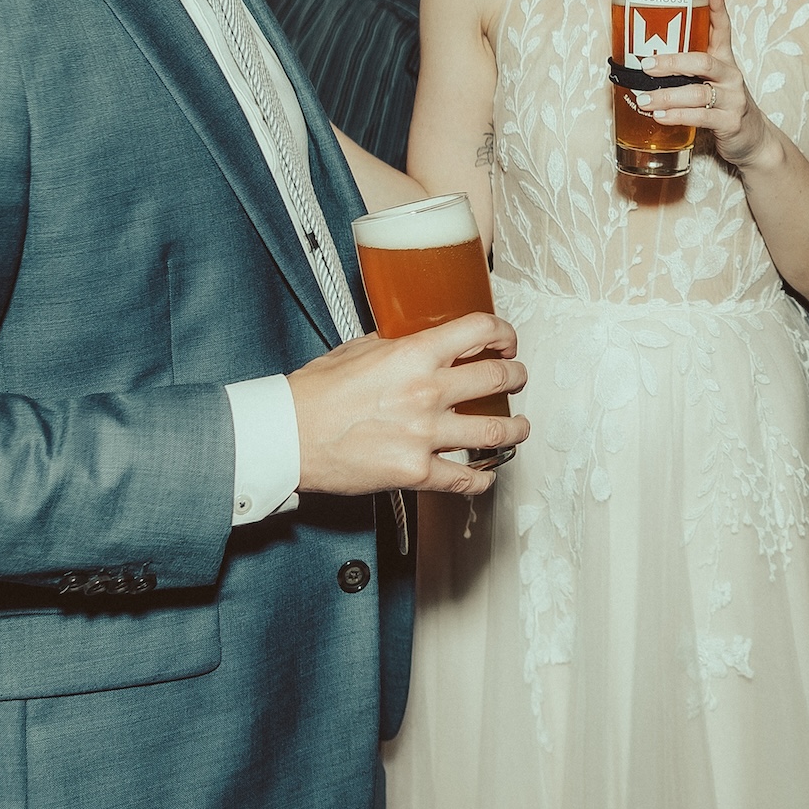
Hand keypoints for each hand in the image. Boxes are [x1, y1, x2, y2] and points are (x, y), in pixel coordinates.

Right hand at [289, 313, 529, 496]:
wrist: (289, 435)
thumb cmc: (314, 393)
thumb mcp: (358, 349)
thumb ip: (396, 343)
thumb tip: (417, 338)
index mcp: (415, 354)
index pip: (480, 330)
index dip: (504, 333)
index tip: (506, 341)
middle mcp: (427, 391)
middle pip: (499, 377)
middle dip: (517, 376)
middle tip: (517, 378)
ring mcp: (425, 433)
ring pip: (497, 431)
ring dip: (517, 428)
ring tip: (519, 427)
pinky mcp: (415, 471)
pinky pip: (464, 478)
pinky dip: (482, 478)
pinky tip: (486, 474)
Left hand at [629, 0, 780, 172]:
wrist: (753, 139)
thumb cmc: (724, 104)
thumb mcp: (712, 80)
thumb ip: (687, 67)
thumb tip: (646, 57)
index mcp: (725, 61)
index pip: (724, 29)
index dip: (719, 8)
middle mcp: (731, 76)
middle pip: (703, 62)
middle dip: (672, 61)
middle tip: (646, 64)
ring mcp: (733, 100)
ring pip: (697, 93)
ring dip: (667, 96)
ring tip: (644, 99)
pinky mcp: (731, 123)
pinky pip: (700, 118)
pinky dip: (677, 116)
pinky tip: (660, 116)